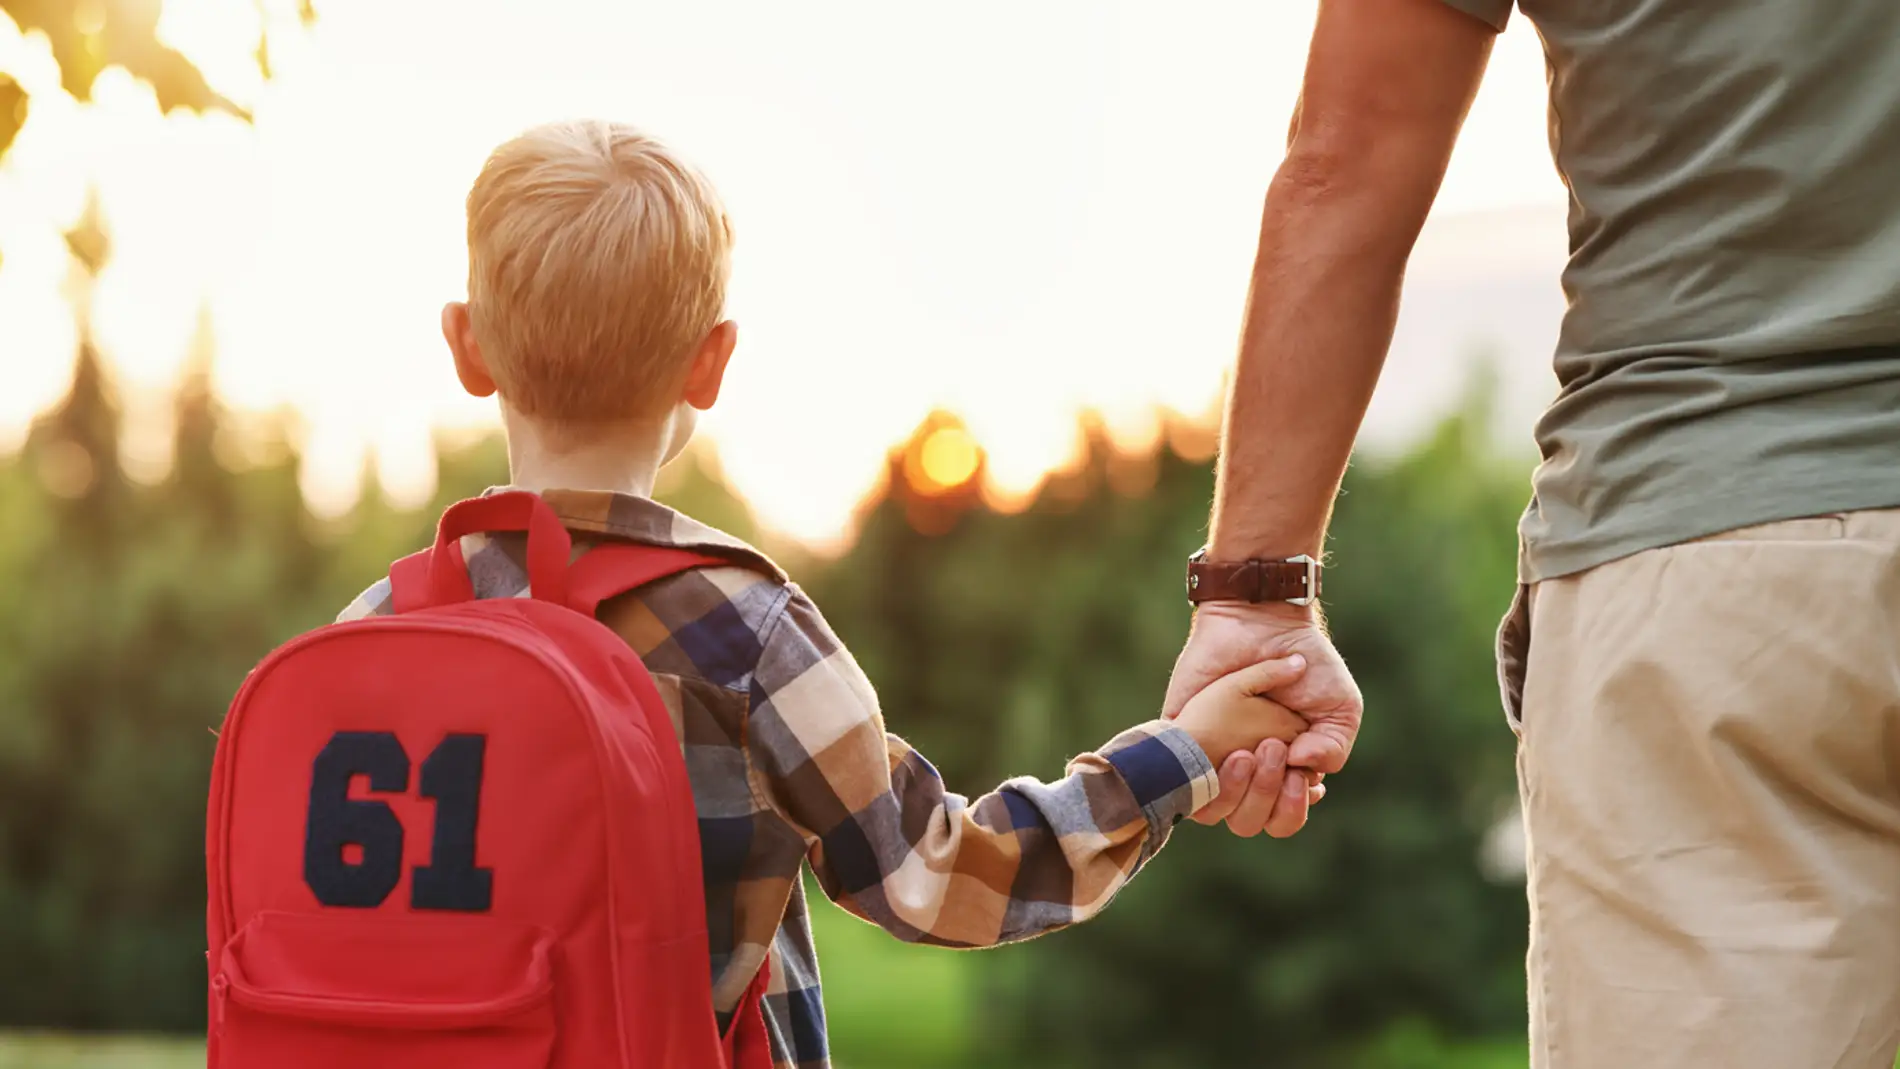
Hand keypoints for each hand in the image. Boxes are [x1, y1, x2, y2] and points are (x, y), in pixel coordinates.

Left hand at [1165, 601, 1361, 836]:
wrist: (1262, 620)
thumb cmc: (1305, 661)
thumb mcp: (1338, 706)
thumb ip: (1333, 746)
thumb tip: (1304, 772)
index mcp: (1281, 771)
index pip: (1281, 819)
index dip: (1291, 810)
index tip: (1301, 779)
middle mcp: (1245, 771)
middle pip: (1249, 822)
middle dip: (1268, 798)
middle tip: (1277, 751)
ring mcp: (1210, 757)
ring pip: (1216, 812)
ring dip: (1242, 791)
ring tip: (1251, 752)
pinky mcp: (1181, 738)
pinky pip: (1183, 784)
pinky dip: (1209, 778)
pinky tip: (1233, 753)